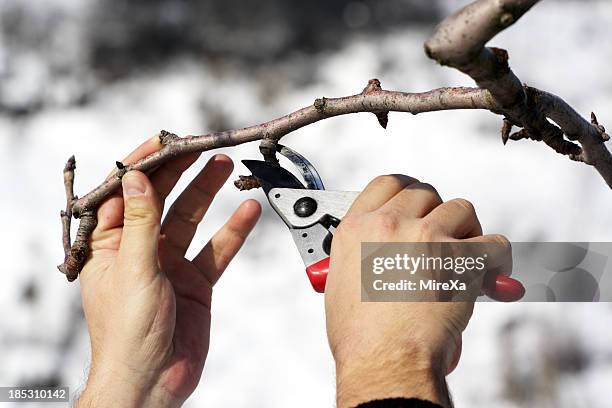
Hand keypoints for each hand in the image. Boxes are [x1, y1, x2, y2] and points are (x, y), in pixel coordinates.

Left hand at [76, 136, 260, 406]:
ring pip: (191, 218)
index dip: (143, 165)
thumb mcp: (133, 269)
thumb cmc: (127, 333)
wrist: (153, 380)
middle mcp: (140, 249)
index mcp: (109, 245)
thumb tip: (138, 178)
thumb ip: (140, 222)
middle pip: (161, 200)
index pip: (124, 194)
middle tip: (201, 147)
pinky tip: (248, 211)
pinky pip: (217, 249)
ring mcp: (170, 264)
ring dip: (208, 193)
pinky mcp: (195, 281)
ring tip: (225, 166)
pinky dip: (233, 231)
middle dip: (180, 172)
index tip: (164, 141)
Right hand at [325, 175, 510, 407]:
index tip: (417, 203)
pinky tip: (490, 273)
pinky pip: (494, 242)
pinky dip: (497, 257)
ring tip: (464, 254)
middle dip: (437, 212)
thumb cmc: (361, 335)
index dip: (407, 191)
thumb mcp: (341, 282)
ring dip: (466, 229)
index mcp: (357, 228)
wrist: (384, 359)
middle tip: (442, 236)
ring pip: (461, 208)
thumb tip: (379, 255)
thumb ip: (360, 255)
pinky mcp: (460, 256)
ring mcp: (425, 236)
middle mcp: (389, 224)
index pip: (387, 183)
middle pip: (426, 193)